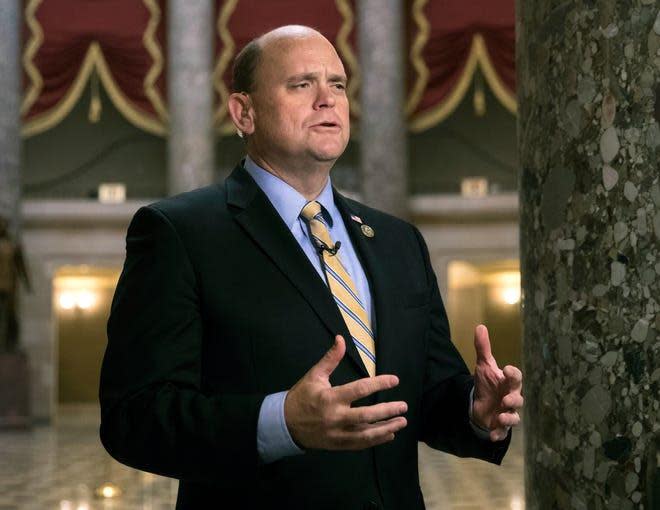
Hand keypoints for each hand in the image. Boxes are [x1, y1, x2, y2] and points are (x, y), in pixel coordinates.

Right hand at [284, 335, 407, 449]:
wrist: (285, 424)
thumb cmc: (302, 396)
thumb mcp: (314, 375)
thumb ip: (331, 358)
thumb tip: (341, 339)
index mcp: (330, 397)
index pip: (360, 389)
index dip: (379, 384)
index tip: (395, 380)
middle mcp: (336, 417)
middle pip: (367, 416)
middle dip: (387, 411)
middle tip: (404, 406)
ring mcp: (337, 433)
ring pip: (366, 434)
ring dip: (386, 429)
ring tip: (402, 422)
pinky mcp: (337, 445)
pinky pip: (360, 444)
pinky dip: (375, 440)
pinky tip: (388, 435)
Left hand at [471, 325, 522, 441]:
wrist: (481, 403)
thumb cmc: (488, 383)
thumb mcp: (484, 366)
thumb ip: (483, 348)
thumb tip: (480, 327)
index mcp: (508, 383)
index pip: (515, 377)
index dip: (513, 374)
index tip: (507, 369)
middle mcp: (510, 398)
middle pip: (518, 399)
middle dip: (514, 399)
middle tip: (506, 399)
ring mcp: (506, 412)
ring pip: (513, 418)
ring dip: (508, 418)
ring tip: (500, 417)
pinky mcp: (498, 426)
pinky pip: (502, 432)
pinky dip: (498, 434)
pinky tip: (492, 435)